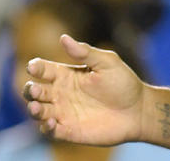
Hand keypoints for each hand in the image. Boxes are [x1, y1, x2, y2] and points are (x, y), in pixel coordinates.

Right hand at [24, 34, 144, 145]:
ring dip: (33, 109)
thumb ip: (86, 52)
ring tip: (36, 107)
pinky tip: (51, 122)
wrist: (139, 110)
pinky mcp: (69, 130)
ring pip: (38, 111)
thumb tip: (63, 37)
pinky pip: (50, 131)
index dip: (36, 67)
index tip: (34, 66)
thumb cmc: (124, 83)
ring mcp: (63, 112)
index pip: (43, 70)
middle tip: (35, 89)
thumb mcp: (107, 63)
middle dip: (30, 90)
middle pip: (35, 91)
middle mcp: (61, 94)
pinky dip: (46, 127)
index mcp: (67, 75)